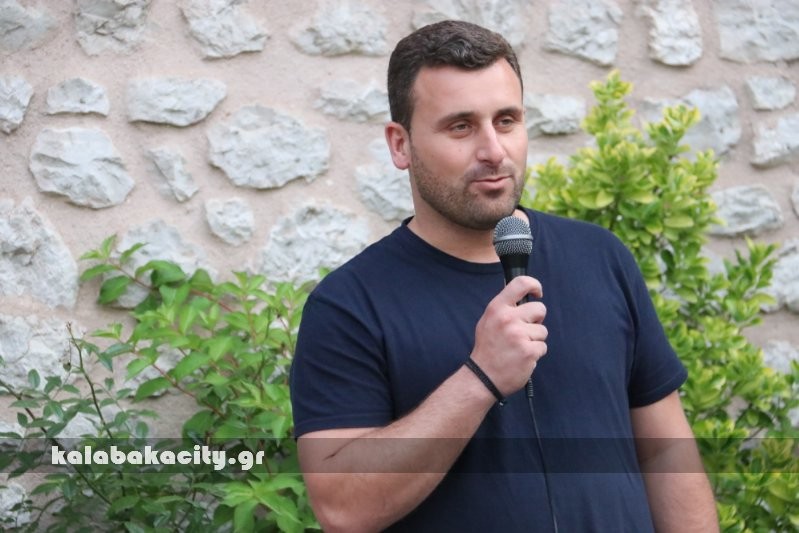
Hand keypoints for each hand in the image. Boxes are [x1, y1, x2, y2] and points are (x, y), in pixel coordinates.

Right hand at [470, 276, 547, 396]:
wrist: (483, 377)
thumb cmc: (487, 349)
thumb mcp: (488, 321)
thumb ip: (504, 307)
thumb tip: (523, 294)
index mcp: (497, 308)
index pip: (521, 283)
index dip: (535, 285)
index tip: (538, 293)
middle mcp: (508, 319)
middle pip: (539, 309)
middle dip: (536, 320)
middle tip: (525, 331)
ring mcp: (519, 335)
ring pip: (542, 330)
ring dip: (535, 339)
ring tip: (518, 347)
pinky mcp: (529, 351)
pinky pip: (543, 347)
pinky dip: (535, 353)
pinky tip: (522, 358)